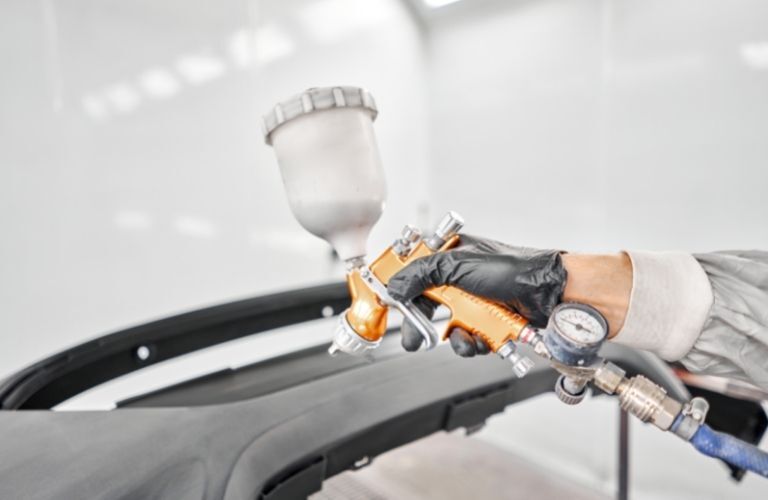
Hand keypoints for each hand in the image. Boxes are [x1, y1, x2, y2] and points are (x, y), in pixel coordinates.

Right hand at [387, 235, 566, 355]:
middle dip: (421, 325)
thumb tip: (397, 285)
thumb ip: (423, 274)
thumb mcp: (459, 265)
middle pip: (427, 304)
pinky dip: (474, 342)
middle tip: (413, 339)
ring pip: (449, 326)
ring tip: (464, 338)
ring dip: (455, 338)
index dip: (402, 289)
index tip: (389, 303)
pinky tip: (482, 339)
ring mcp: (474, 301)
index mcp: (450, 257)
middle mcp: (460, 279)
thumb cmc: (512, 268)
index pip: (415, 272)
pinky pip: (470, 337)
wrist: (549, 293)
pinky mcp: (487, 320)